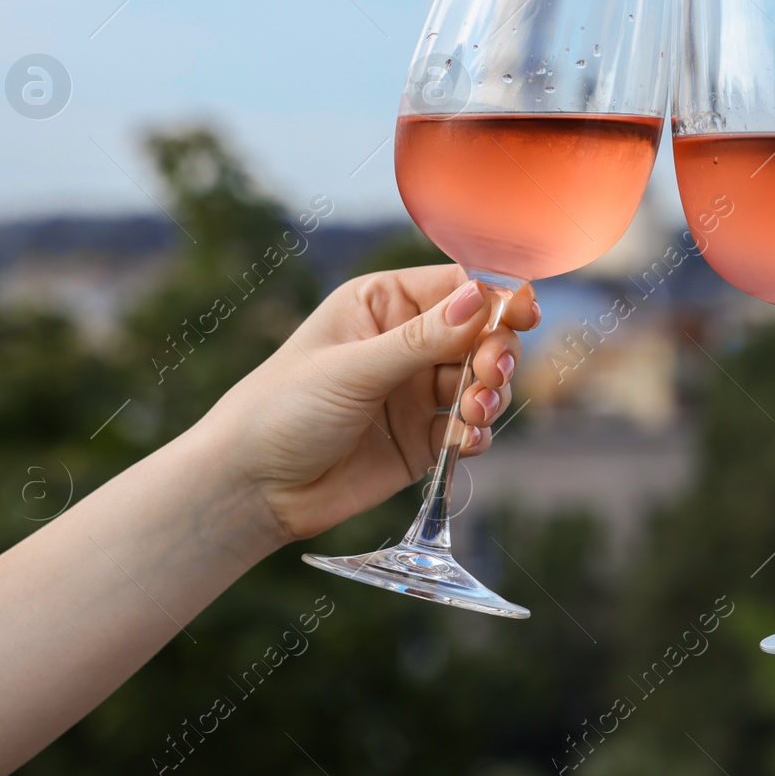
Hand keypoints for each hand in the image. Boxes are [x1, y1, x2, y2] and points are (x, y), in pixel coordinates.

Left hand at [200, 265, 536, 543]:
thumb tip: (482, 298)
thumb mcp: (353, 368)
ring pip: (481, 383)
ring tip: (473, 414)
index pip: (456, 287)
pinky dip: (476, 434)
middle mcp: (405, 343)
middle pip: (481, 335)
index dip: (495, 297)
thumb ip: (422, 339)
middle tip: (489, 374)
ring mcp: (416, 393)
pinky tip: (464, 443)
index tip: (523, 313)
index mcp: (382, 305)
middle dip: (495, 353)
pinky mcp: (422, 441)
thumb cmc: (282, 409)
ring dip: (489, 395)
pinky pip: (468, 429)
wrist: (251, 488)